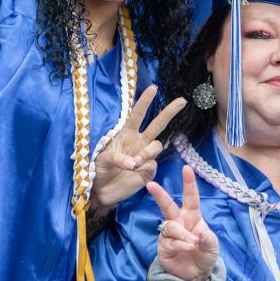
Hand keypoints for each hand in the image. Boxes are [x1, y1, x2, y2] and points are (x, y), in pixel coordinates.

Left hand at [90, 85, 185, 209]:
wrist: (101, 192)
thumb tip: (133, 163)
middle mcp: (138, 143)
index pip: (137, 115)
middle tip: (182, 101)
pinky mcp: (148, 171)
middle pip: (157, 124)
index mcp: (126, 134)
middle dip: (169, 112)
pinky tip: (133, 172)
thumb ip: (116, 157)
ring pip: (156, 146)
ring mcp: (145, 157)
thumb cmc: (97, 170)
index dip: (145, 102)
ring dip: (147, 152)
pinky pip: (152, 165)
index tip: (153, 88)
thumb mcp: (101, 159)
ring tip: (132, 164)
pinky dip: (143, 167)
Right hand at [147, 165, 218, 280]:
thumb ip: (208, 239)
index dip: (189, 183)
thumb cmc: (204, 254)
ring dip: (183, 234)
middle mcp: (179, 221)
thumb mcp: (212, 246)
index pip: (190, 197)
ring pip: (170, 226)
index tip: (186, 168)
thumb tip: (199, 233)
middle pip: (167, 205)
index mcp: (192, 216)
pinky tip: (187, 248)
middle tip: (151, 185)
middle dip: (160, 195)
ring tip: (193, 243)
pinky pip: (169, 241)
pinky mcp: (163, 246)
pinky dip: (180, 244)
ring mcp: (169, 233)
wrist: (195, 275)